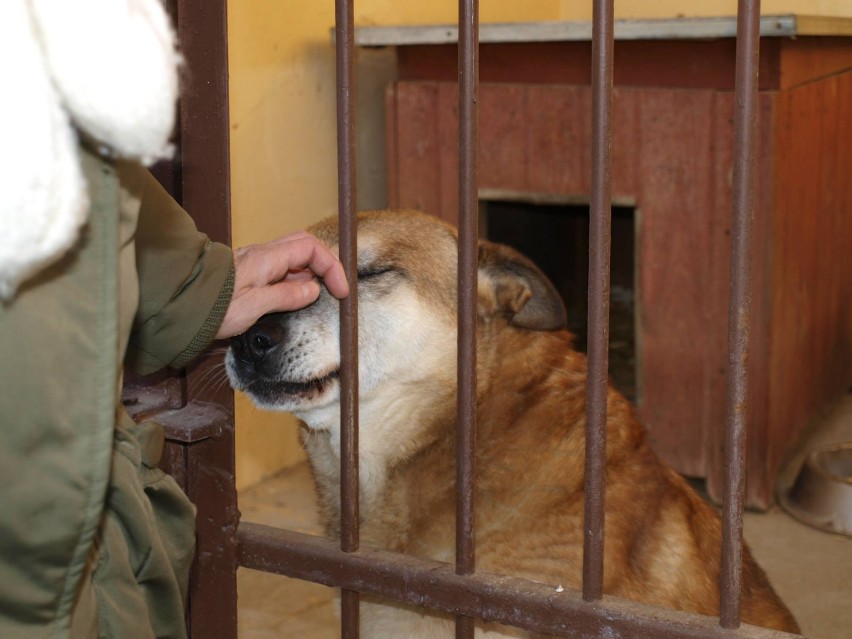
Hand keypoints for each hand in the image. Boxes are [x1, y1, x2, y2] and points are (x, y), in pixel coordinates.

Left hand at [215, 231, 349, 338]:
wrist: (179, 305)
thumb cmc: (214, 307)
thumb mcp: (255, 307)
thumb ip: (287, 297)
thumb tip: (313, 291)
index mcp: (267, 259)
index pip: (311, 249)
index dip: (331, 266)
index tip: (340, 291)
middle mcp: (263, 255)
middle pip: (304, 246)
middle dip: (323, 264)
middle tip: (334, 288)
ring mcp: (255, 262)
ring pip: (292, 257)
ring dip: (309, 273)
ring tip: (316, 298)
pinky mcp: (248, 272)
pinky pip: (279, 269)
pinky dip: (294, 280)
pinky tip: (293, 299)